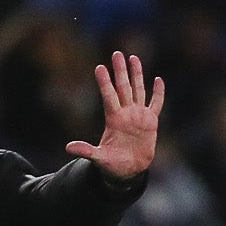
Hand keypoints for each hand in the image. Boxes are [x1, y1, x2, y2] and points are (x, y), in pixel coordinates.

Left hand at [65, 52, 162, 179]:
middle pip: (123, 87)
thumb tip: (67, 147)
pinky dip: (158, 93)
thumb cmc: (112, 164)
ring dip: (137, 75)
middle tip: (116, 54)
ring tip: (134, 58)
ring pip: (138, 90)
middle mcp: (125, 113)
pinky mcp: (151, 121)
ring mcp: (138, 115)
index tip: (99, 67)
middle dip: (120, 71)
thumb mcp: (99, 158)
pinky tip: (158, 80)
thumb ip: (86, 150)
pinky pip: (156, 104)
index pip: (108, 96)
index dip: (104, 82)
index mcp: (113, 119)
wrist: (129, 171)